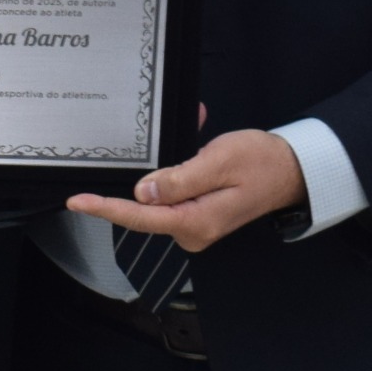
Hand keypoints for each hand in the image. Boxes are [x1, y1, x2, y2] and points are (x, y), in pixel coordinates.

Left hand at [68, 127, 305, 254]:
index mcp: (196, 221)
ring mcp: (195, 224)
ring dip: (169, 168)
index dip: (106, 208)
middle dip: (149, 174)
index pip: (140, 217)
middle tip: (179, 145)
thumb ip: (180, 179)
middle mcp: (192, 229)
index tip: (78, 201)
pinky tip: (196, 145)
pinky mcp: (198, 214)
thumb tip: (143, 193)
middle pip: (147, 207)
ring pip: (161, 196)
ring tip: (200, 141)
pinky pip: (176, 193)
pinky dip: (179, 171)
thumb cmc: (263, 162)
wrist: (293, 171)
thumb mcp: (220, 162)